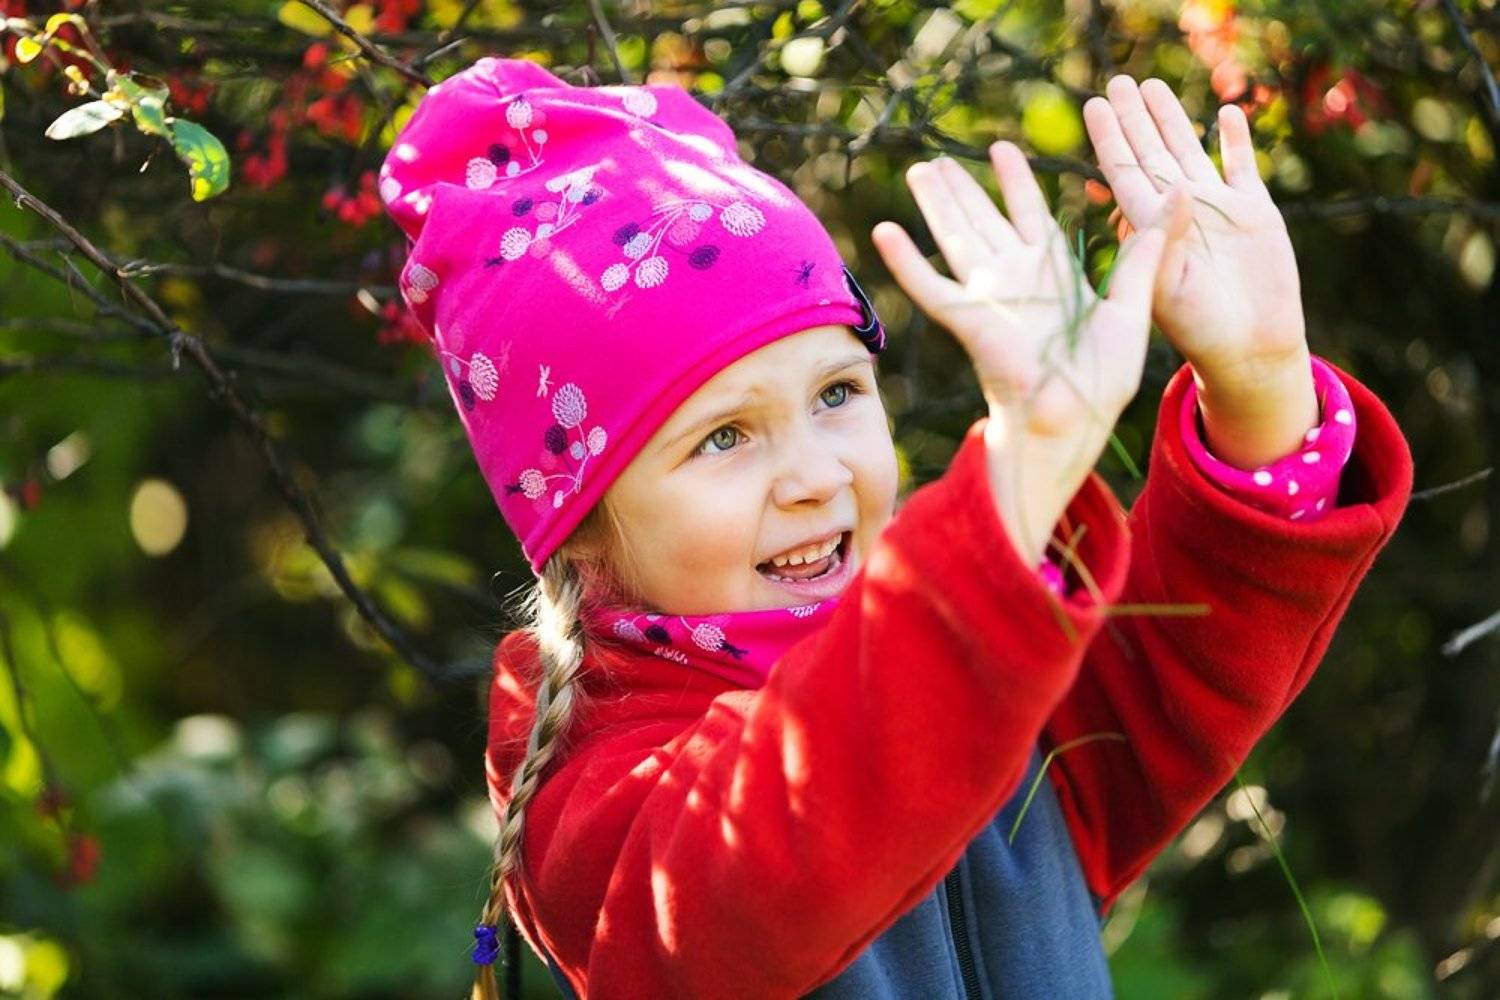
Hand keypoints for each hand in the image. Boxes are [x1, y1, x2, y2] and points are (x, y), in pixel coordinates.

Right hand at [871, 143, 1188, 564]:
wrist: (1073, 416)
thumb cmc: (1103, 375)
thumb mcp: (1135, 302)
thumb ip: (1148, 250)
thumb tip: (1182, 195)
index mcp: (1049, 274)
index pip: (1027, 214)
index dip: (1014, 181)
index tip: (1002, 149)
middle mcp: (1013, 279)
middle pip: (980, 220)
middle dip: (960, 189)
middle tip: (939, 159)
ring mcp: (986, 296)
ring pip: (952, 237)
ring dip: (935, 205)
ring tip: (918, 172)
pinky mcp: (967, 318)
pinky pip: (930, 286)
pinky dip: (905, 261)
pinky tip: (885, 231)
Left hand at [1084, 75, 1318, 466]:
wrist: (1249, 350)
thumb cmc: (1198, 330)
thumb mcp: (1167, 285)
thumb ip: (1165, 239)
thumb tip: (1178, 188)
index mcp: (1151, 230)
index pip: (1125, 174)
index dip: (1111, 139)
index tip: (1093, 106)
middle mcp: (1180, 215)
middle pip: (1153, 154)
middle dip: (1136, 119)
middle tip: (1118, 81)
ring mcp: (1218, 210)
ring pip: (1191, 153)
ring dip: (1174, 120)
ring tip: (1154, 86)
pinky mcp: (1255, 213)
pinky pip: (1243, 168)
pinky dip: (1236, 141)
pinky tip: (1226, 112)